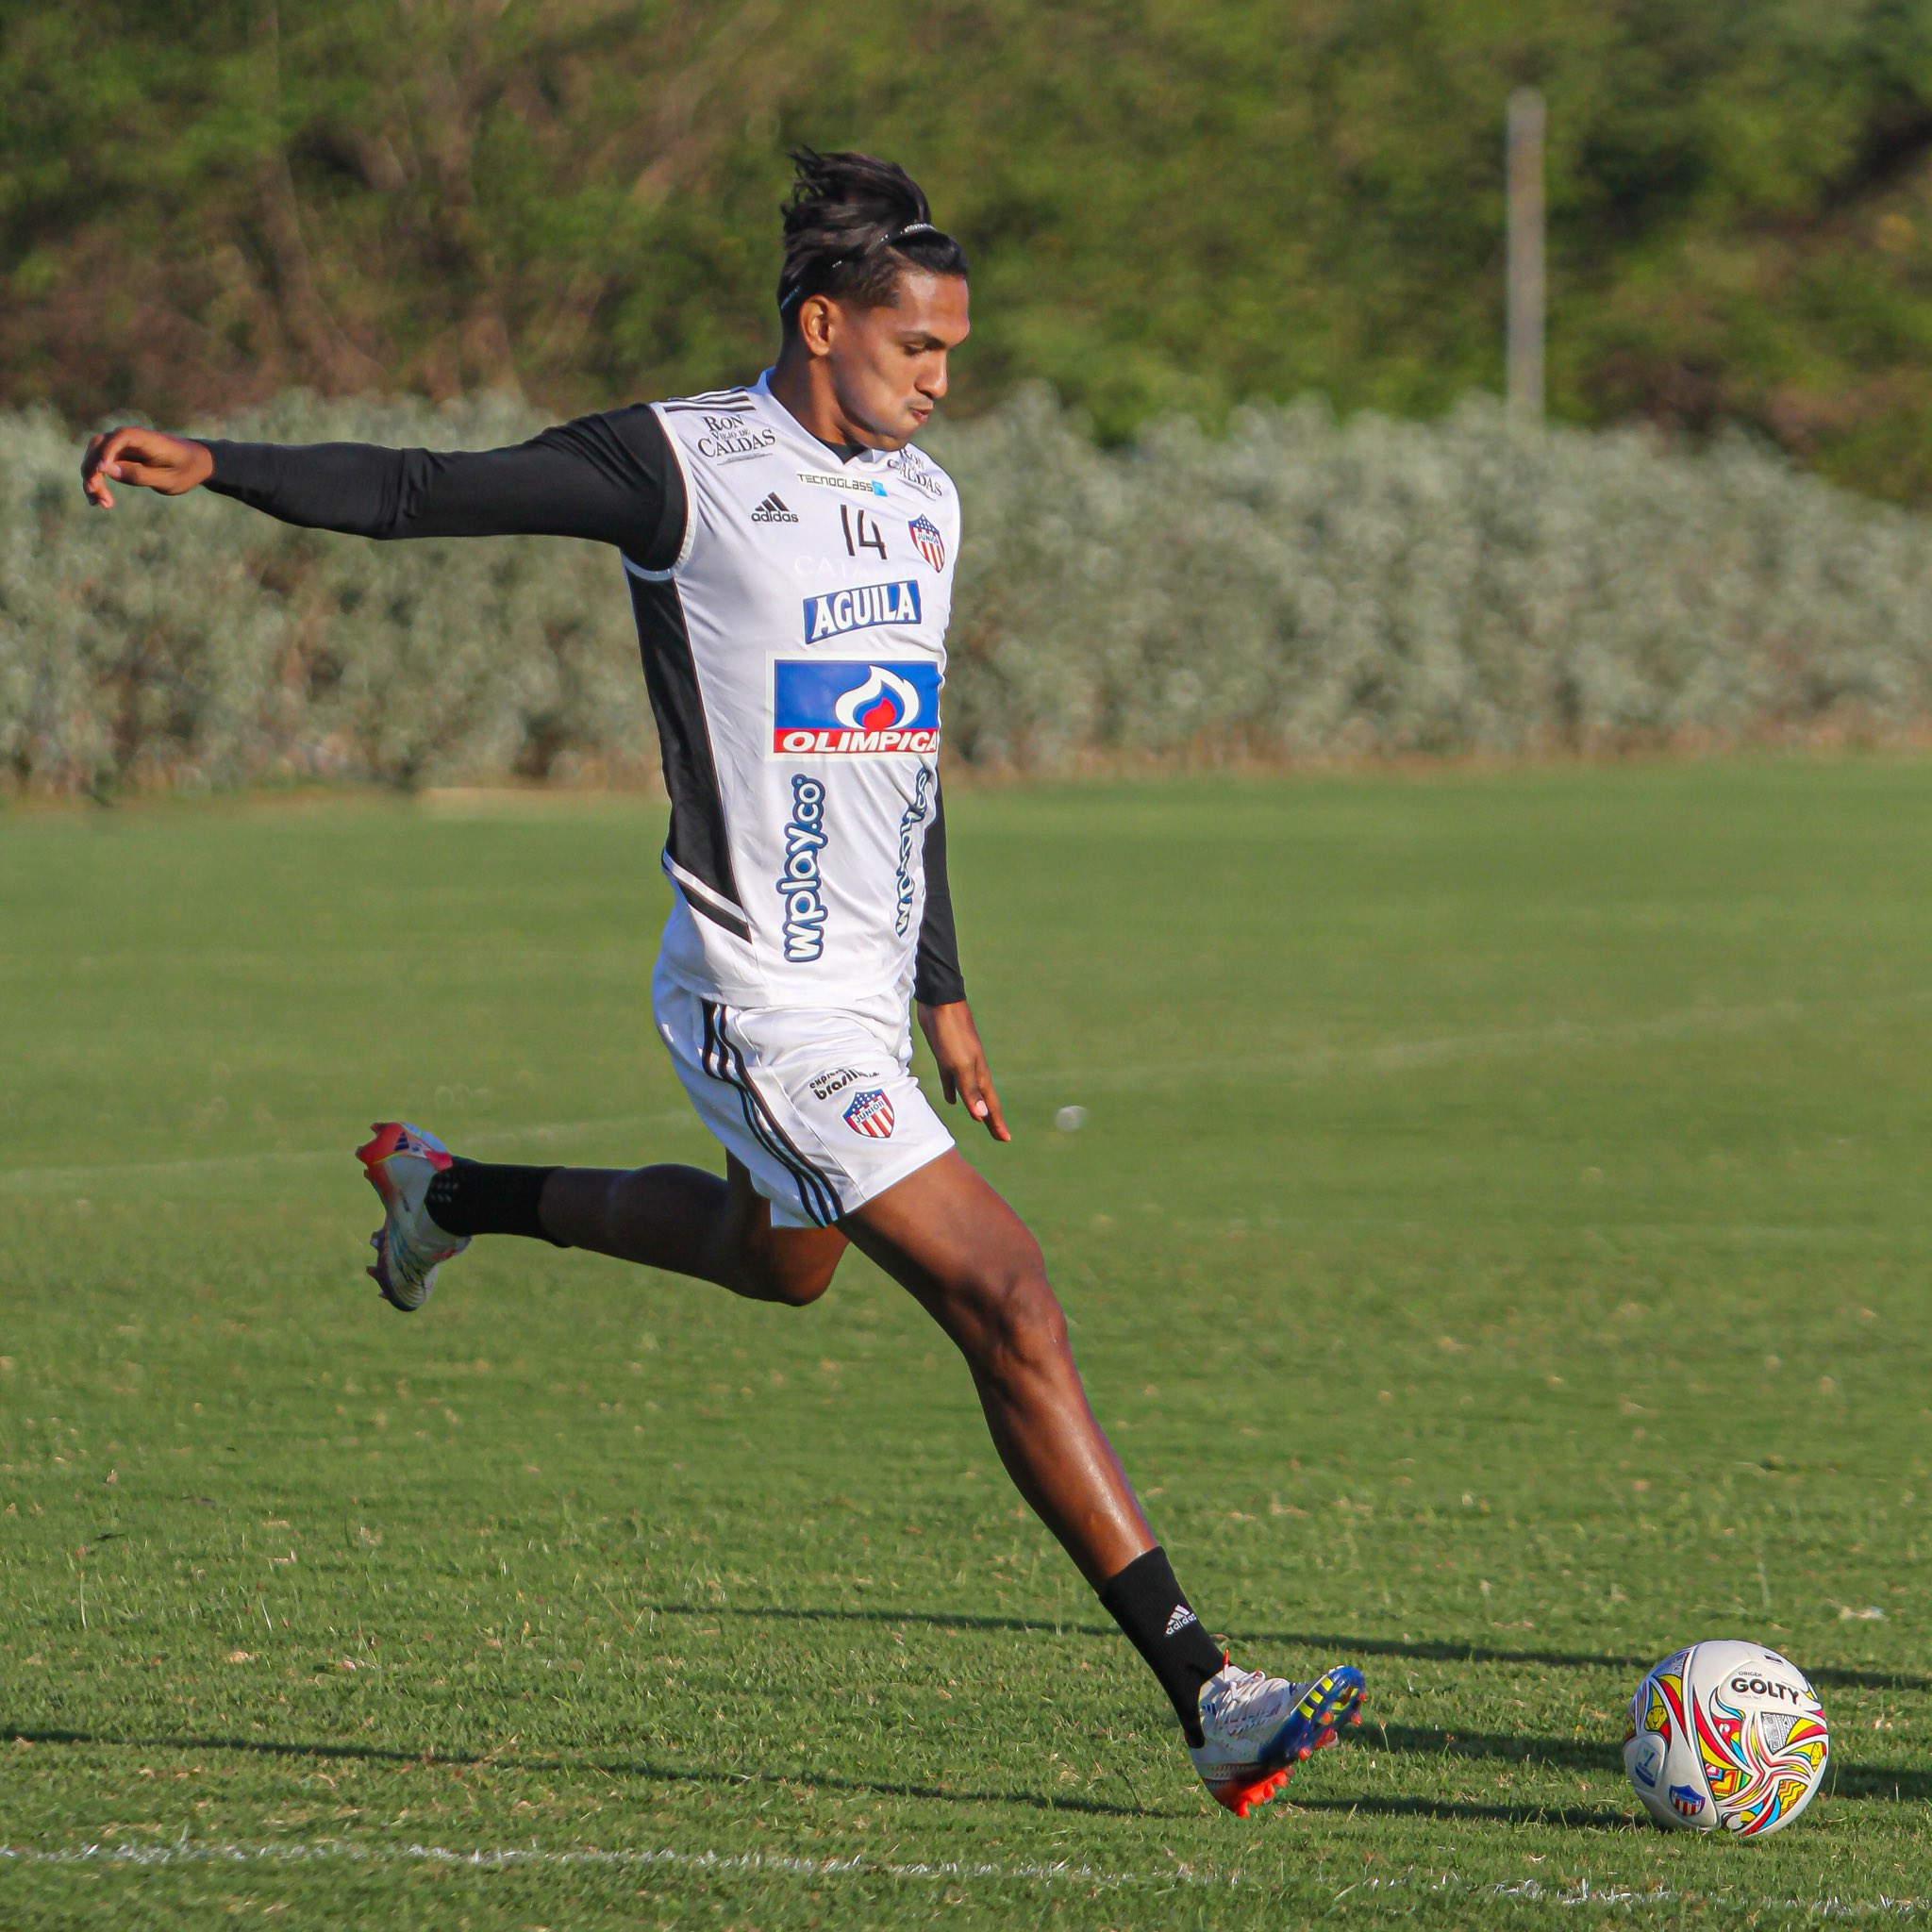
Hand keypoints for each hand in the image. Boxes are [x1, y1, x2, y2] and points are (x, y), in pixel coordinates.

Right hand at [81, 427, 214, 508]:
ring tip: (100, 504)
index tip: (102, 470)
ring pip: (95, 456)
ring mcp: (121, 446)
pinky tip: (99, 500)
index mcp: (144, 438)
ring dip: (92, 478)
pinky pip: (101, 465)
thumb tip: (108, 471)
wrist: (194, 463)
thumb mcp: (168, 479)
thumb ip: (140, 474)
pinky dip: (97, 480)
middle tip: (98, 498)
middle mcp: (128, 438)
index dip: (107, 451)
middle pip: (98, 446)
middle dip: (92, 470)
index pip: (119, 438)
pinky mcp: (118, 456)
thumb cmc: (184, 470)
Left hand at [917, 999, 1009, 1142]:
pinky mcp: (946, 1057)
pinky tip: (950, 1099)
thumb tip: (981, 1115)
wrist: (940, 1004)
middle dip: (990, 1119)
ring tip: (977, 1119)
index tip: (1005, 1140)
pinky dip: (953, 1091)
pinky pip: (951, 1081)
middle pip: (983, 1101)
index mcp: (978, 1074)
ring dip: (974, 1106)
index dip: (996, 1123)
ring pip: (968, 1092)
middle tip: (998, 1136)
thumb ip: (969, 1089)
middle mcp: (972, 1071)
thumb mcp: (959, 1065)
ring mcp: (960, 1063)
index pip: (990, 1105)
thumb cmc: (951, 1035)